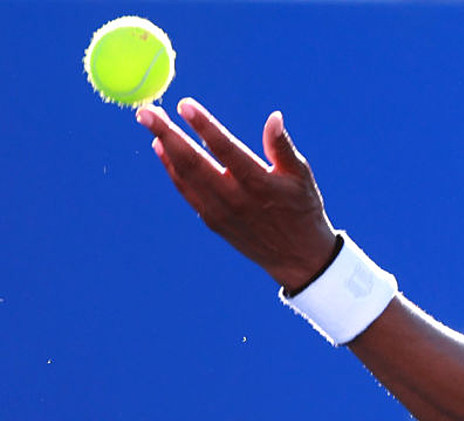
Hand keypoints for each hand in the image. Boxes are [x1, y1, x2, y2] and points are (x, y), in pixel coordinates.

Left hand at [137, 98, 338, 292]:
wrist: (297, 257)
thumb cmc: (302, 208)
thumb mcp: (301, 176)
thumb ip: (282, 147)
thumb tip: (274, 117)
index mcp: (260, 184)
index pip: (226, 149)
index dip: (204, 125)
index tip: (184, 104)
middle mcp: (235, 199)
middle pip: (193, 162)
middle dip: (167, 133)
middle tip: (145, 111)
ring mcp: (220, 212)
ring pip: (185, 176)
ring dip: (164, 147)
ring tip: (150, 121)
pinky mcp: (212, 221)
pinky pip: (186, 190)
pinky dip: (171, 168)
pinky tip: (162, 148)